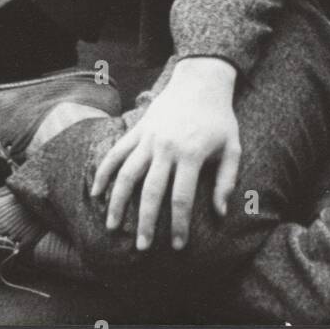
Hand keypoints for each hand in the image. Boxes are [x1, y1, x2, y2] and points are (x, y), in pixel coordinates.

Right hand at [91, 57, 240, 250]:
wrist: (200, 81)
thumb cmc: (219, 118)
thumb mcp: (233, 147)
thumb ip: (226, 180)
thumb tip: (220, 212)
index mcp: (191, 153)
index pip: (182, 197)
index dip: (180, 225)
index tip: (178, 246)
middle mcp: (166, 147)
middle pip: (151, 192)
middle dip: (146, 223)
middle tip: (142, 248)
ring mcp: (149, 137)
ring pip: (127, 174)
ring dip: (118, 202)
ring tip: (112, 226)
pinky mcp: (137, 129)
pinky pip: (116, 152)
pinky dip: (103, 171)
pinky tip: (96, 191)